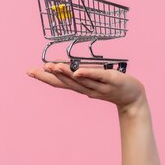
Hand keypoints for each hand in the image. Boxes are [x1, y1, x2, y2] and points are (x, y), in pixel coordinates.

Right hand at [26, 62, 147, 111]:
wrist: (134, 98)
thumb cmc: (113, 86)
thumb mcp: (94, 80)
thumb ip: (81, 73)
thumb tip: (62, 65)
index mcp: (83, 88)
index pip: (61, 83)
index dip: (45, 78)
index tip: (30, 71)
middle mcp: (88, 89)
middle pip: (67, 83)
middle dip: (51, 76)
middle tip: (35, 70)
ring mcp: (100, 86)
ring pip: (81, 81)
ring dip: (66, 73)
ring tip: (53, 66)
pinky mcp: (112, 81)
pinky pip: (99, 77)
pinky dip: (88, 74)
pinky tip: (78, 72)